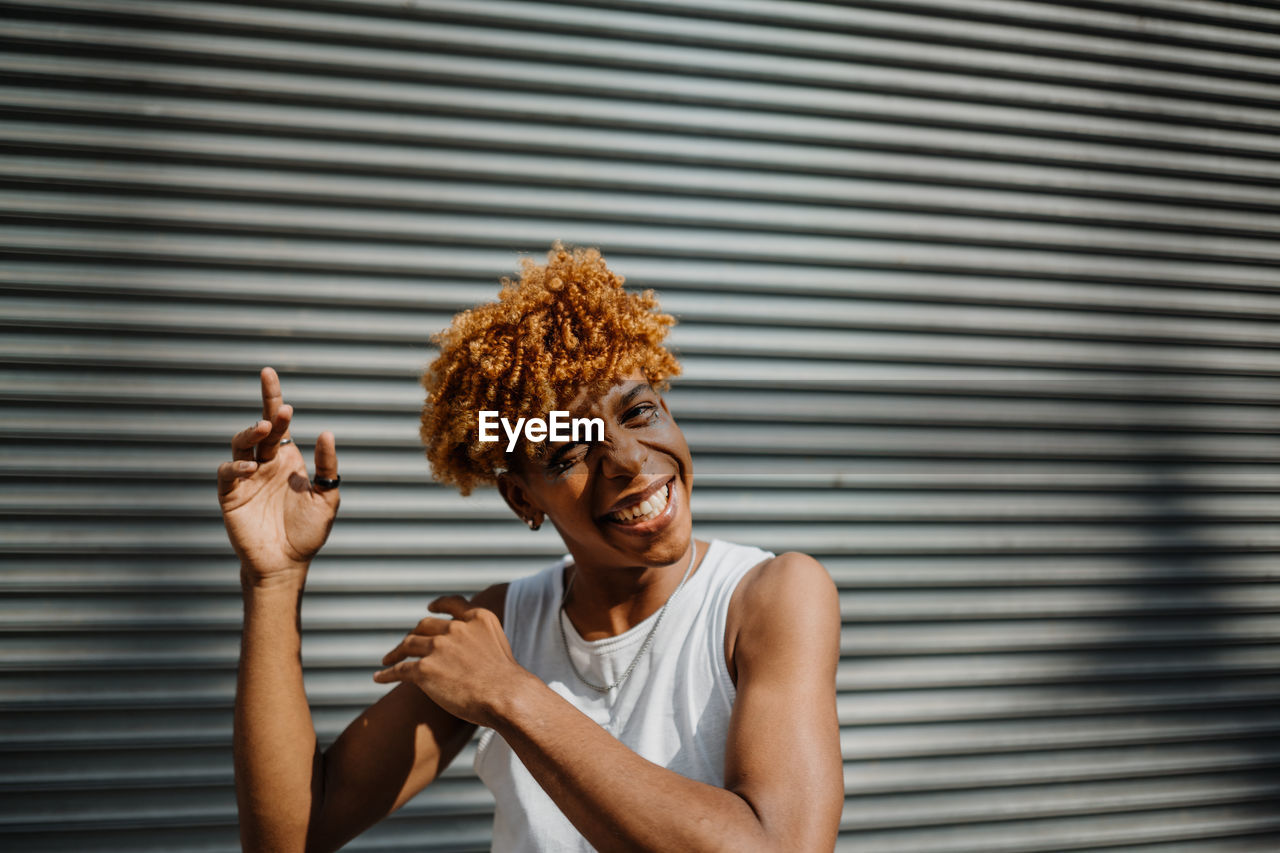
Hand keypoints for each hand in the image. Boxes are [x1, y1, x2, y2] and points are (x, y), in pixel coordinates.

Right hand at [218, 367, 340, 584]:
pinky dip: (236, 465)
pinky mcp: (231, 496)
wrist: (287, 564)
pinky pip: (228, 473)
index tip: (268, 373)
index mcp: (286, 459)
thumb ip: (327, 467)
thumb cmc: (307, 532)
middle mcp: (264, 463)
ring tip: (267, 429)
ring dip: (251, 434)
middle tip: (280, 408)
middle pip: (260, 428)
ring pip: (240, 444)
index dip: (272, 397)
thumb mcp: (326, 498)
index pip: (279, 422)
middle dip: (267, 411)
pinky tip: (251, 467)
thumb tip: (326, 432)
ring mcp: (246, 478)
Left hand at [373, 596, 527, 726]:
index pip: (452, 604)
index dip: (439, 605)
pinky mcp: (425, 669)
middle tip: (406, 644)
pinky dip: (387, 673)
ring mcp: (438, 647)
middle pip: (425, 626)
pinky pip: (400, 670)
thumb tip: (470, 652)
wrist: (505, 695)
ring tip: (388, 659)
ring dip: (396, 652)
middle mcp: (455, 628)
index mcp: (477, 618)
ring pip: (409, 645)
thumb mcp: (500, 644)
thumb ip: (482, 640)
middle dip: (414, 634)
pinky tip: (379, 677)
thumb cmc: (507, 679)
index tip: (430, 608)